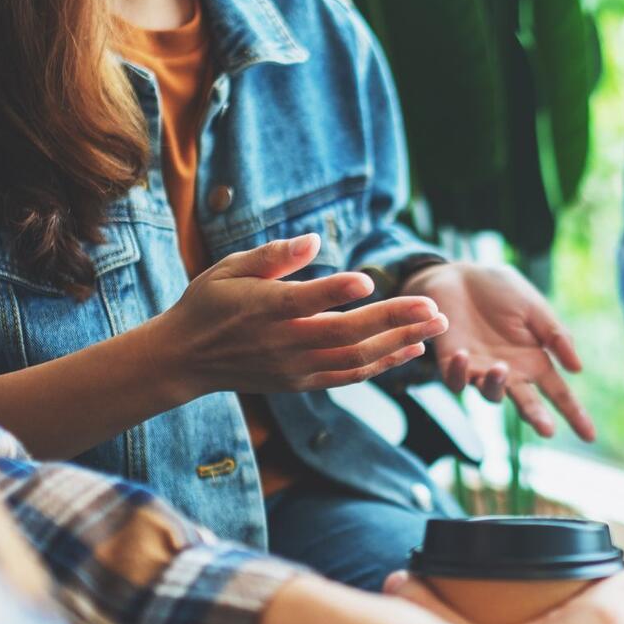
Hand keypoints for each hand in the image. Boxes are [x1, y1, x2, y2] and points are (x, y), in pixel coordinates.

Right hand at [153, 234, 447, 398]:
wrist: (186, 358)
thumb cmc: (210, 303)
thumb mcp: (229, 268)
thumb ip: (273, 256)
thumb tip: (312, 241)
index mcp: (265, 308)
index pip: (305, 300)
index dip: (335, 291)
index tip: (367, 280)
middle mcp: (285, 342)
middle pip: (345, 334)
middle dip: (394, 321)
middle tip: (434, 308)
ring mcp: (296, 367)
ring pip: (356, 359)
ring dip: (400, 344)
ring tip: (437, 328)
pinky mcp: (302, 382)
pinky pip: (350, 375)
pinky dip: (383, 364)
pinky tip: (411, 349)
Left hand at [402, 262, 595, 440]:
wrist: (459, 273)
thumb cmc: (500, 290)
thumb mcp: (534, 308)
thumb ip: (556, 336)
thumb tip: (578, 369)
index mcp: (534, 360)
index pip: (558, 393)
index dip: (574, 414)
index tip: (590, 435)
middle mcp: (510, 372)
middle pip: (527, 404)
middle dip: (537, 418)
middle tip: (547, 429)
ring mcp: (481, 371)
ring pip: (491, 394)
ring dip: (496, 385)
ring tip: (501, 368)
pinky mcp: (452, 364)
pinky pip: (455, 380)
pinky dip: (459, 372)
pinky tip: (463, 354)